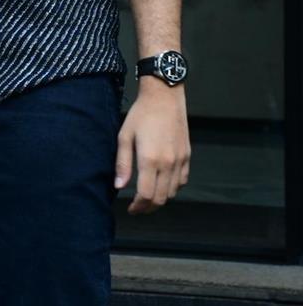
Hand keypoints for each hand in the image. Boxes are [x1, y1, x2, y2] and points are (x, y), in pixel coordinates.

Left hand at [112, 80, 190, 213]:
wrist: (164, 96)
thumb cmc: (142, 114)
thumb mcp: (125, 136)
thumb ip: (122, 163)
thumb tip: (118, 186)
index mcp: (150, 159)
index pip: (146, 195)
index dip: (138, 207)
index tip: (130, 209)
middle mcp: (168, 163)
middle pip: (160, 198)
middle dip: (148, 208)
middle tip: (138, 208)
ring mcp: (180, 160)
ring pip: (172, 192)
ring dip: (160, 199)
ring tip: (148, 197)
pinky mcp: (187, 155)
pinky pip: (182, 181)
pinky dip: (172, 188)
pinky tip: (162, 184)